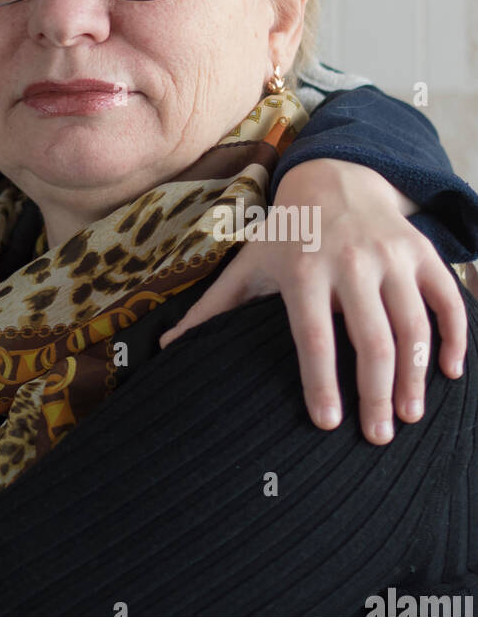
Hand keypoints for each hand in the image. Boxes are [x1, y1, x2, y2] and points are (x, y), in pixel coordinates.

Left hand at [159, 159, 467, 443]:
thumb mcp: (247, 264)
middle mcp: (349, 261)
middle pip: (370, 338)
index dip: (320, 381)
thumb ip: (212, 308)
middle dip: (376, 393)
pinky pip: (448, 301)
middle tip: (376, 437)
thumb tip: (167, 347)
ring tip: (409, 416)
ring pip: (412, 325)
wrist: (334, 180)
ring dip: (416, 376)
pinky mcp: (422, 253)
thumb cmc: (287, 235)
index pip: (312, 335)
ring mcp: (390, 256)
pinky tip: (450, 374)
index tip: (326, 424)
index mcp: (302, 268)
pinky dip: (456, 338)